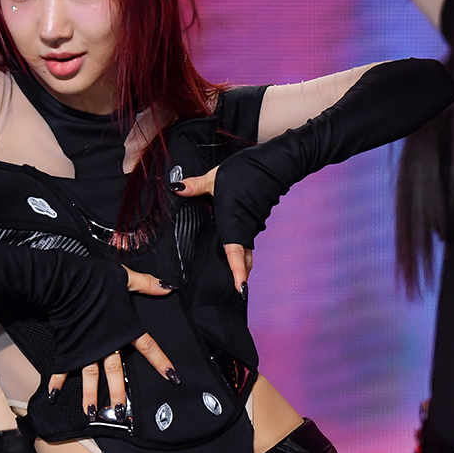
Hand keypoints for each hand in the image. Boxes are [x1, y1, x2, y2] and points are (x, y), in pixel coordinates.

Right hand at [48, 268, 179, 415]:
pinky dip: (57, 382)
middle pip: (115, 371)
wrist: (67, 283)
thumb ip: (146, 284)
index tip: (172, 377)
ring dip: (91, 396)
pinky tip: (54, 396)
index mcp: (123, 328)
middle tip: (120, 412)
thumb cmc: (96, 280)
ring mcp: (87, 347)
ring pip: (91, 376)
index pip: (148, 347)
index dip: (161, 361)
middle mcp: (107, 343)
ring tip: (92, 414)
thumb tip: (168, 287)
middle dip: (118, 392)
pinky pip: (62, 368)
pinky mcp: (69, 346)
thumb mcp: (126, 278)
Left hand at [170, 169, 252, 297]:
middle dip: (238, 274)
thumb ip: (195, 186)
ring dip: (240, 262)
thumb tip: (177, 189)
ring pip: (247, 249)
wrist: (277, 162)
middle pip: (244, 258)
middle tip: (232, 291)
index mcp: (234, 222)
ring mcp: (253, 224)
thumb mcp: (214, 176)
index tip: (239, 288)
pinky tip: (232, 247)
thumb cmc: (246, 170)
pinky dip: (242, 248)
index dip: (237, 272)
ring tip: (231, 275)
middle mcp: (246, 227)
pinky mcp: (256, 218)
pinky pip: (248, 238)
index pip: (235, 253)